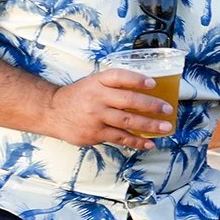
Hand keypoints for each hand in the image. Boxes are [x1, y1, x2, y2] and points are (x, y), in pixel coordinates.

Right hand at [45, 67, 176, 149]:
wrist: (52, 112)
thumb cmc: (79, 96)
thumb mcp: (93, 83)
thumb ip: (114, 84)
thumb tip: (147, 87)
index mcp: (98, 82)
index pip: (119, 77)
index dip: (137, 79)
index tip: (153, 84)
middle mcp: (97, 98)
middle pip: (128, 100)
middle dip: (151, 105)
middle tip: (167, 109)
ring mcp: (96, 117)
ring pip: (127, 121)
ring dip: (149, 125)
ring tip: (166, 127)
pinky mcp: (95, 134)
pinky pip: (120, 138)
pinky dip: (136, 141)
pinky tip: (149, 143)